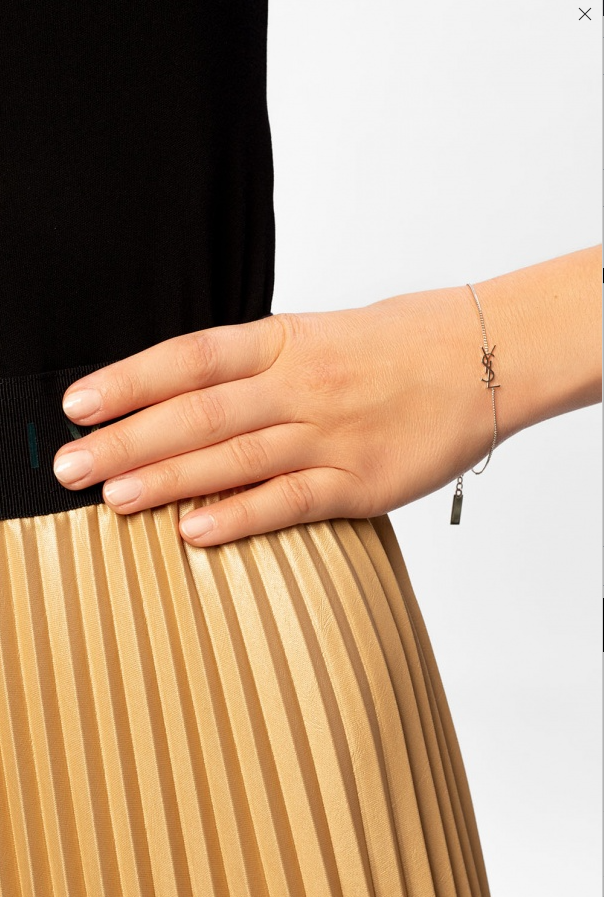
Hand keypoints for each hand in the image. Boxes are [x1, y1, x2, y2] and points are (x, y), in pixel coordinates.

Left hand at [53, 290, 492, 545]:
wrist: (484, 357)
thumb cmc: (401, 343)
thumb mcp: (322, 333)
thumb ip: (260, 364)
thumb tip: (191, 394)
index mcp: (287, 339)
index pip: (191, 357)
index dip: (129, 380)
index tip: (78, 403)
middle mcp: (302, 383)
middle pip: (199, 412)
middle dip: (127, 440)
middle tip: (70, 465)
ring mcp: (332, 432)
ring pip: (235, 457)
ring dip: (167, 478)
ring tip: (111, 497)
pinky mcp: (362, 480)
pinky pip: (291, 500)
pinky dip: (240, 516)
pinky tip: (193, 531)